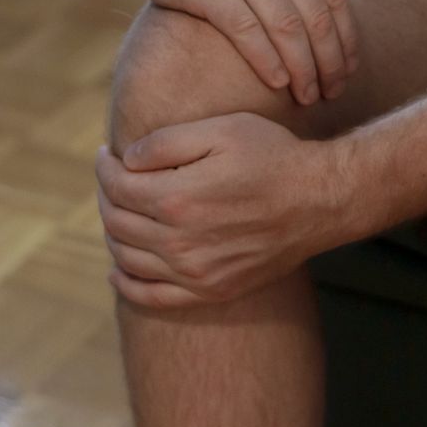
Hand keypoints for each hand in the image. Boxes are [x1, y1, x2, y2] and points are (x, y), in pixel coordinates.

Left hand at [95, 113, 355, 307]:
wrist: (321, 200)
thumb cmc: (273, 157)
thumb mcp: (221, 130)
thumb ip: (165, 142)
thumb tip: (125, 159)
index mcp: (178, 199)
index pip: (117, 186)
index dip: (105, 167)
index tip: (107, 154)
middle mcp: (181, 243)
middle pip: (116, 221)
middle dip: (106, 195)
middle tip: (113, 178)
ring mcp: (195, 273)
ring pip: (126, 257)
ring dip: (112, 232)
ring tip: (119, 210)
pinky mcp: (210, 290)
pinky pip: (150, 297)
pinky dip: (126, 284)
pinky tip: (119, 269)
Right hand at [129, 0, 357, 105]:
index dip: (346, 41)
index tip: (347, 72)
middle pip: (315, 18)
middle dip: (329, 62)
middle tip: (331, 93)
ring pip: (286, 28)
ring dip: (302, 69)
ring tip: (307, 96)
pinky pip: (246, 31)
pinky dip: (266, 60)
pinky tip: (278, 82)